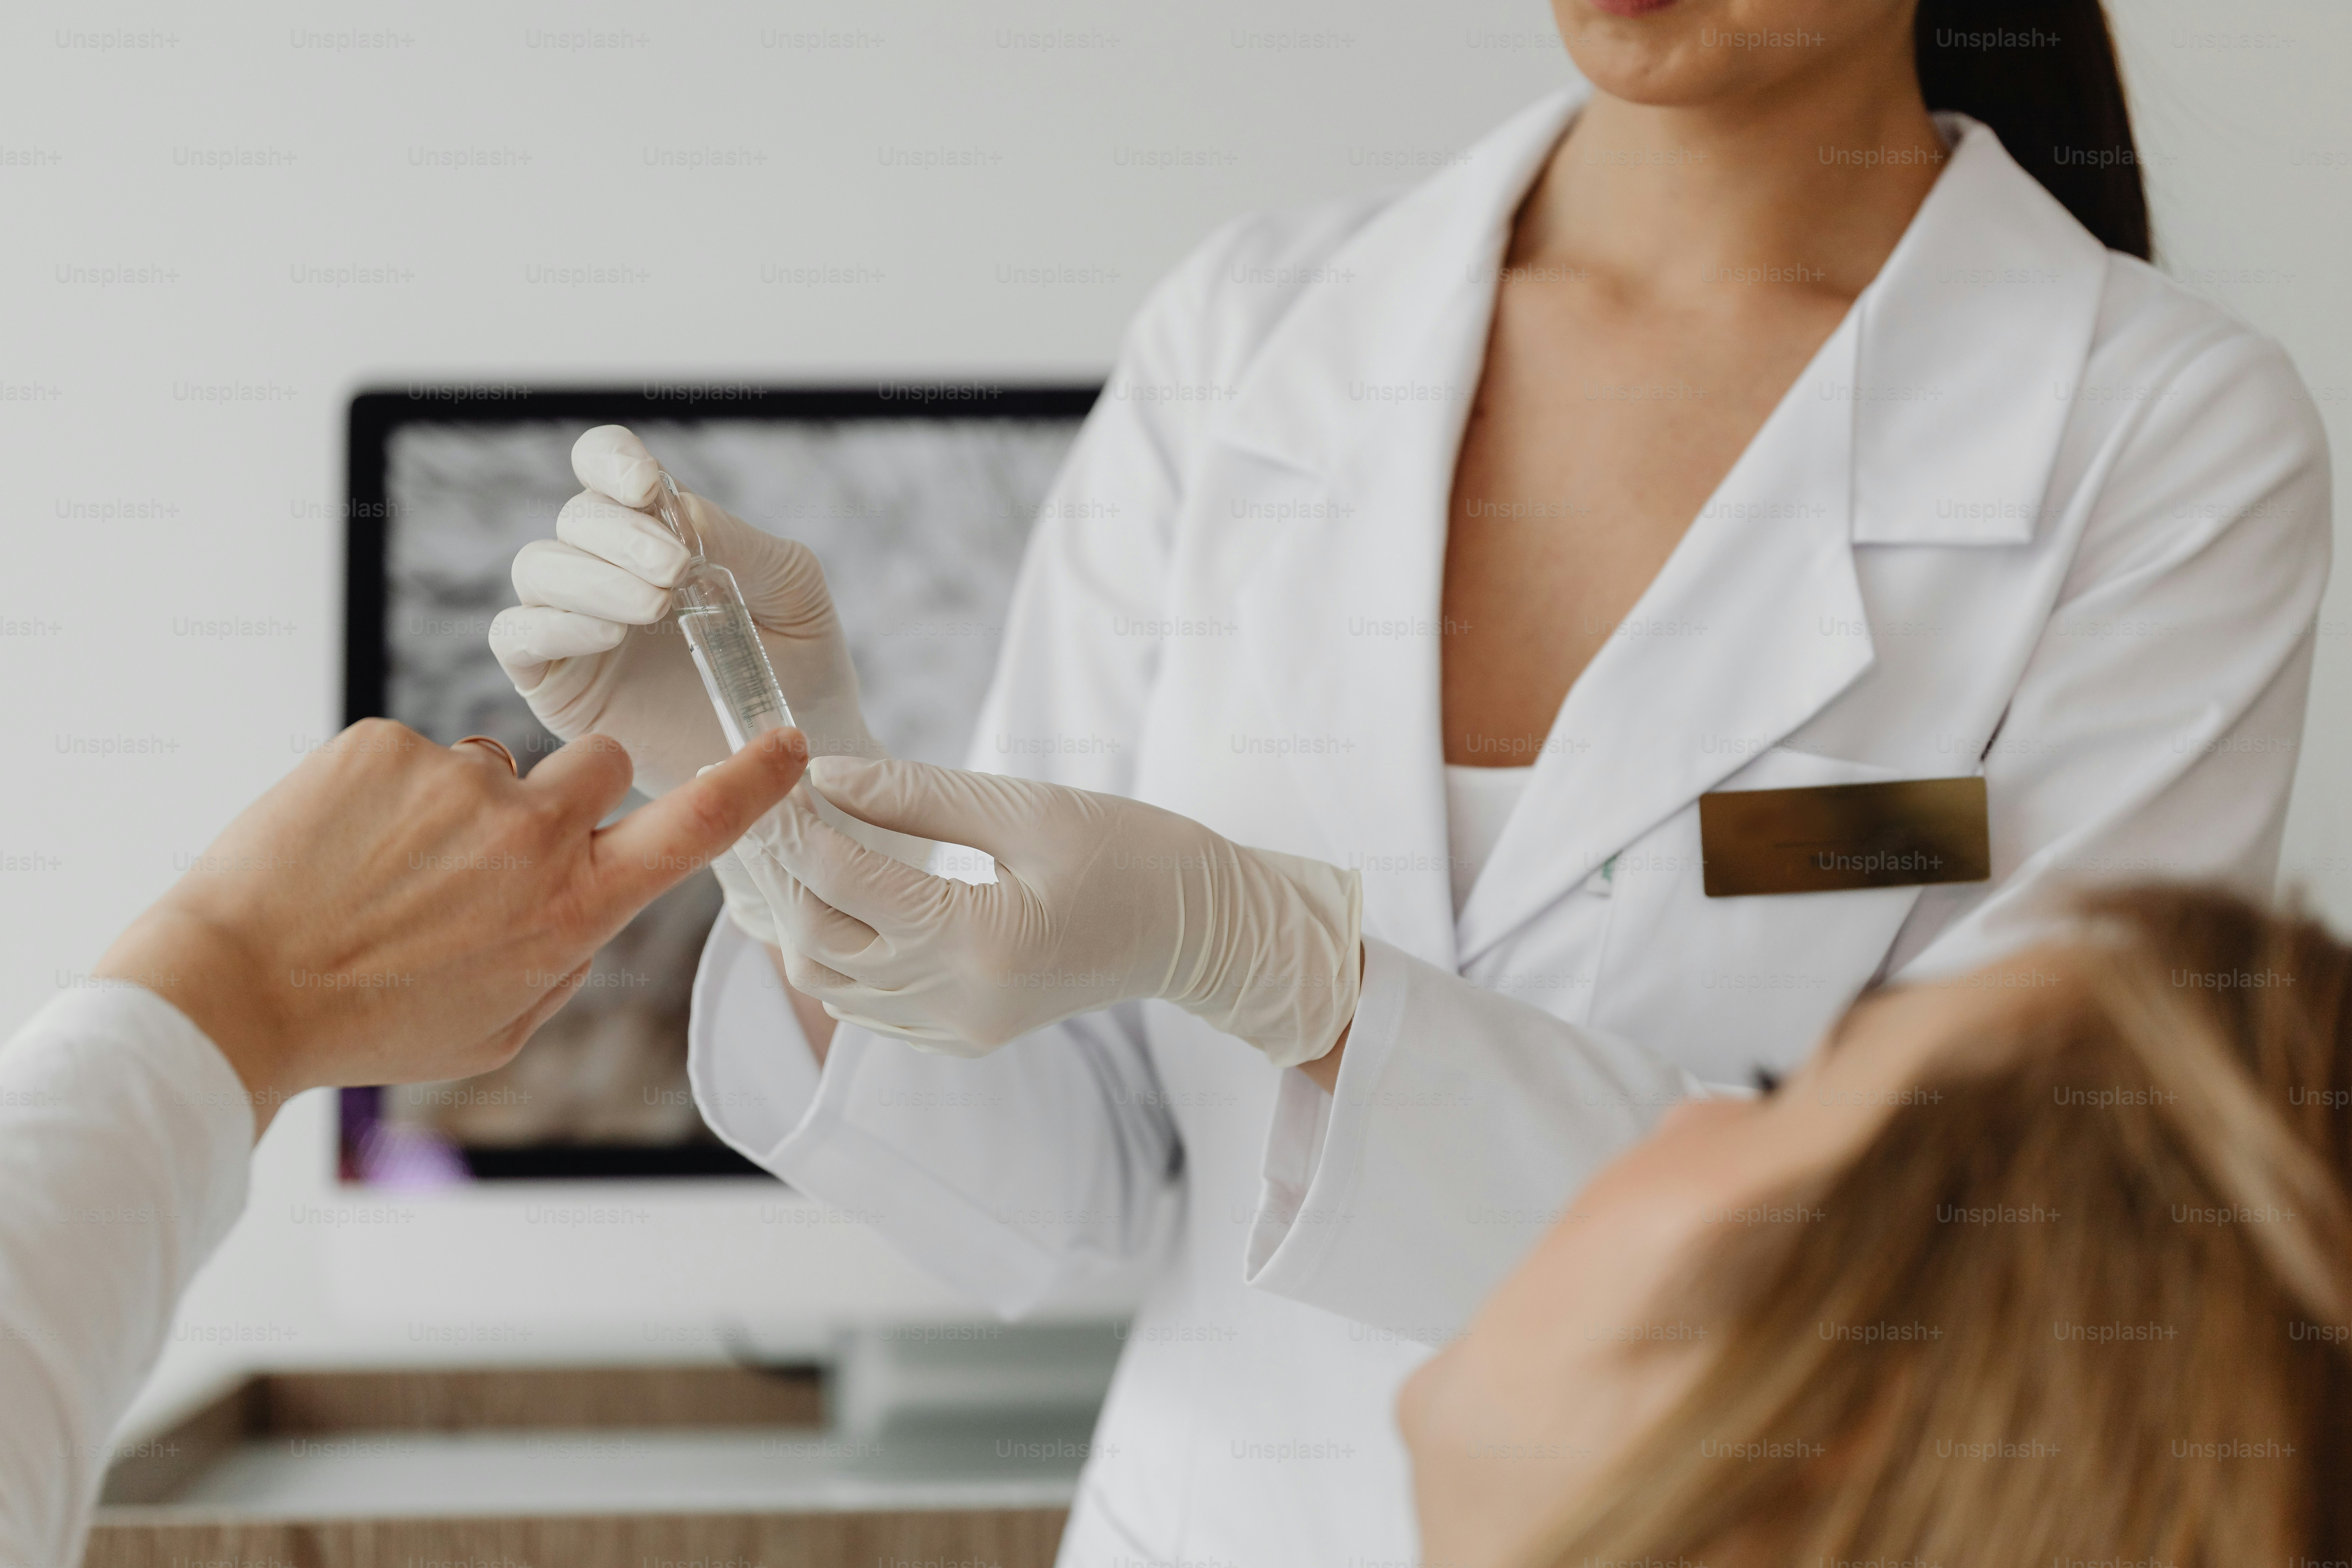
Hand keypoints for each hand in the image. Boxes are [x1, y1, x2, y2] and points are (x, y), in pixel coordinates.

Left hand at [92, 720, 808, 1136]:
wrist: (235, 990)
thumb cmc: (371, 1023)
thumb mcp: (500, 1026)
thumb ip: (565, 956)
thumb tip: (584, 903)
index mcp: (574, 909)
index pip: (696, 825)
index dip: (753, 780)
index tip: (788, 742)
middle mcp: (532, 835)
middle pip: (603, 763)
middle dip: (575, 791)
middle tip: (505, 842)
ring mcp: (458, 781)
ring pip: (493, 765)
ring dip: (460, 807)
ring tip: (386, 872)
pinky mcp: (383, 746)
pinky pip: (411, 756)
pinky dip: (383, 795)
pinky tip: (342, 850)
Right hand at [488, 424, 879, 794]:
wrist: (802, 750)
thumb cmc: (801, 662)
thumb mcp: (789, 586)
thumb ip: (737, 539)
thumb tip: (677, 512)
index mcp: (657, 532)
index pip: (605, 466)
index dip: (612, 460)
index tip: (647, 486)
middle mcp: (605, 569)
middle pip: (575, 519)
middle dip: (622, 535)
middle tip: (676, 570)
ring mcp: (573, 624)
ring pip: (539, 568)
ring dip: (595, 577)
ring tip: (656, 607)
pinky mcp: (554, 683)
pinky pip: (517, 635)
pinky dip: (555, 624)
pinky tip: (610, 634)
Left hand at [730, 757, 1362, 1066]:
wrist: (1195, 928)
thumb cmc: (1129, 852)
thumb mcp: (1026, 807)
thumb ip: (918, 794)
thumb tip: (825, 774)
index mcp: (980, 939)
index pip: (844, 879)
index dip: (796, 821)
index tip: (774, 772)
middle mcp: (959, 1000)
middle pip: (819, 941)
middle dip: (786, 872)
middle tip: (773, 808)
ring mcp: (960, 1029)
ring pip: (831, 983)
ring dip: (807, 915)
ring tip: (805, 848)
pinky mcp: (964, 1037)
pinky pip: (868, 1008)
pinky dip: (842, 955)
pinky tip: (850, 901)